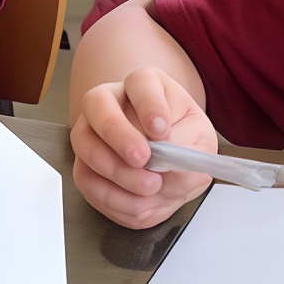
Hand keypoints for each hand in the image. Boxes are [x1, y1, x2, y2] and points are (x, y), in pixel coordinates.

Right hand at [71, 69, 218, 227]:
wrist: (171, 165)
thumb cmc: (184, 140)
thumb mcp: (199, 140)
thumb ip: (191, 151)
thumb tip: (179, 168)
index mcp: (144, 85)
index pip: (140, 82)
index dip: (149, 105)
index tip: (162, 130)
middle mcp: (110, 102)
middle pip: (98, 105)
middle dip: (120, 136)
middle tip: (144, 160)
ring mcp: (91, 132)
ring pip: (87, 145)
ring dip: (118, 172)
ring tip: (150, 186)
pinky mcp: (84, 164)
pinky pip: (87, 179)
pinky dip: (114, 196)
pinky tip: (138, 201)